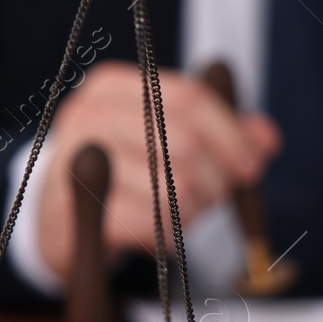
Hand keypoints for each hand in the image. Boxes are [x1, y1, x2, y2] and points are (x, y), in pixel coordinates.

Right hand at [35, 61, 279, 278]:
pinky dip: (166, 235)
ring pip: (175, 185)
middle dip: (216, 179)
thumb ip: (220, 134)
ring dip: (192, 211)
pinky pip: (149, 223)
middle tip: (213, 199)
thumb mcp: (166, 141)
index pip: (190, 97)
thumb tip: (266, 138)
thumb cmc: (122, 174)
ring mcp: (74, 160)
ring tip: (179, 216)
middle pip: (185, 141)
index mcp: (112, 86)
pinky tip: (157, 234)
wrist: (56, 219)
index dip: (231, 134)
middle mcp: (88, 114)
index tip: (252, 166)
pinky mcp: (72, 208)